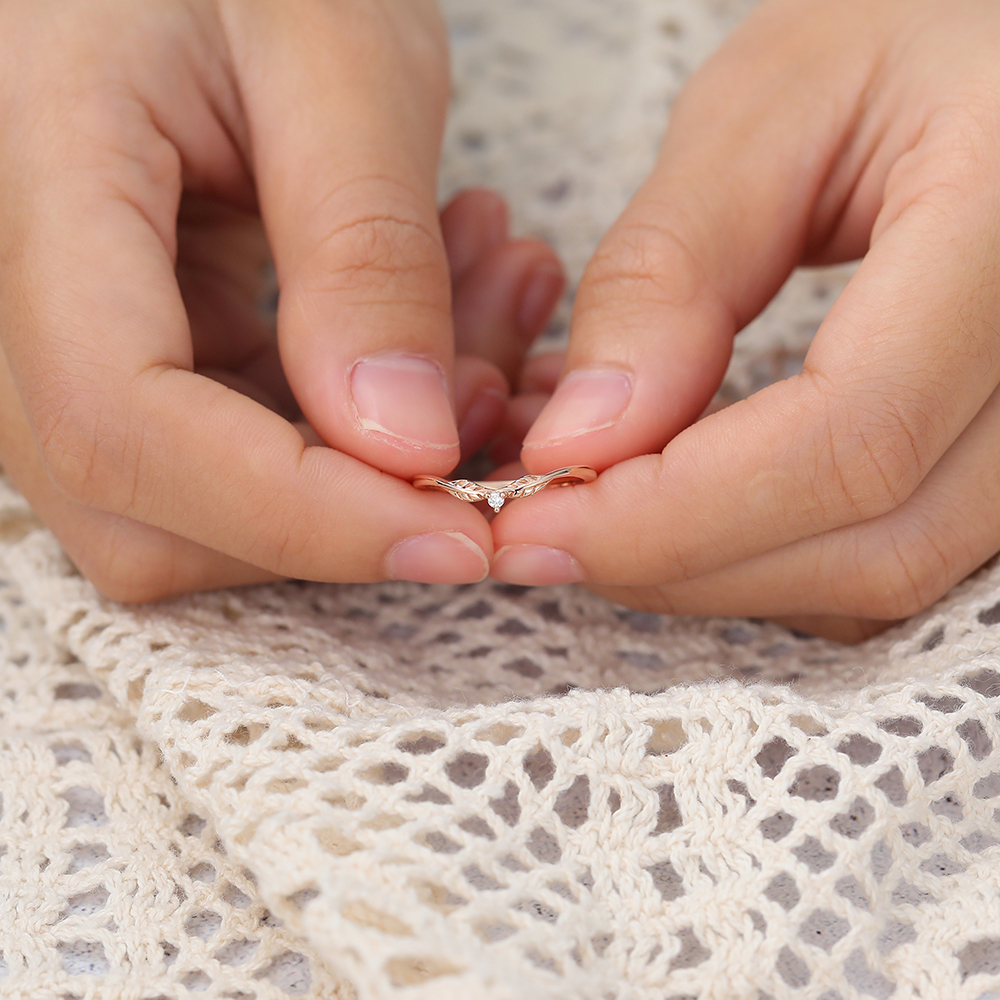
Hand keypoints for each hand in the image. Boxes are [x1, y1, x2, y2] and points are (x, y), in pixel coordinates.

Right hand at [0, 0, 562, 599]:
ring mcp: (66, 349)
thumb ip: (364, 252)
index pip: (122, 423)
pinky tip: (442, 313)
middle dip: (353, 504)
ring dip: (374, 460)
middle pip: (156, 514)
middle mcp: (14, 302)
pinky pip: (242, 455)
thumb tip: (405, 446)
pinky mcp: (136, 364)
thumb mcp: (334, 61)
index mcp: (30, 181)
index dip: (297, 512)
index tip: (460, 537)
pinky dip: (358, 424)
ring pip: (212, 507)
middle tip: (499, 390)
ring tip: (485, 303)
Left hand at [490, 0, 999, 641]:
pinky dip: (766, 561)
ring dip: (713, 574)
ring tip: (596, 514)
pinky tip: (684, 510)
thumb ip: (670, 274)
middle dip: (676, 561)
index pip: (850, 438)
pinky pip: (891, 561)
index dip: (676, 511)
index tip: (534, 517)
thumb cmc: (909, 38)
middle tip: (539, 530)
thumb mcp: (769, 110)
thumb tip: (580, 443)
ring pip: (883, 576)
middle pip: (870, 542)